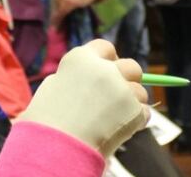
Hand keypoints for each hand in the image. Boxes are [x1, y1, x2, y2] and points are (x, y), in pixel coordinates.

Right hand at [18, 39, 148, 156]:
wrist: (58, 143)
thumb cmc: (48, 116)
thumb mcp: (55, 85)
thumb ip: (78, 76)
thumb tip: (93, 78)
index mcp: (81, 58)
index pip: (105, 47)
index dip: (107, 60)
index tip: (105, 72)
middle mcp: (105, 69)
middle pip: (131, 66)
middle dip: (127, 78)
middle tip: (116, 95)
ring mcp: (122, 88)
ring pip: (140, 91)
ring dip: (131, 102)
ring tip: (112, 118)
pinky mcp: (135, 109)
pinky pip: (142, 112)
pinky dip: (134, 120)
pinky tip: (115, 129)